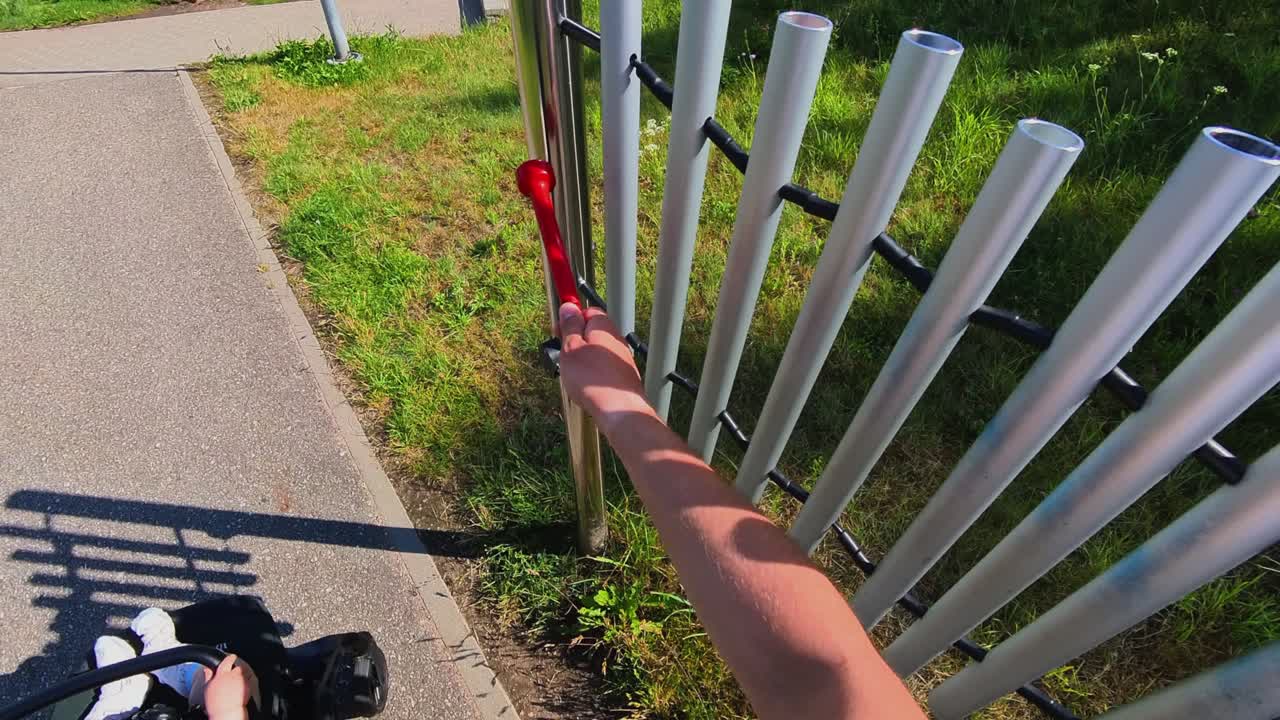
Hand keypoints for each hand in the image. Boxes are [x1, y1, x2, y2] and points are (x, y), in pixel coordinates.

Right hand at [191, 654, 257, 719]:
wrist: (227, 711)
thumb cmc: (216, 703)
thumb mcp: (207, 689)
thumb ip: (208, 676)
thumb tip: (207, 669)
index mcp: (221, 674)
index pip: (227, 660)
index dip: (230, 658)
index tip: (231, 657)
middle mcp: (232, 675)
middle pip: (237, 667)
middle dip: (235, 671)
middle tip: (232, 678)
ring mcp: (241, 679)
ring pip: (243, 673)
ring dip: (241, 676)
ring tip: (236, 685)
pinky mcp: (248, 685)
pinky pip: (249, 680)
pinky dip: (246, 682)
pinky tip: (241, 689)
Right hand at [557, 302, 655, 437]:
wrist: (618, 408)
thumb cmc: (592, 378)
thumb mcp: (571, 348)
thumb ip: (570, 326)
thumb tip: (568, 306)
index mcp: (603, 327)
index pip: (588, 311)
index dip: (571, 319)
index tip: (558, 331)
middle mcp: (616, 339)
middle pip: (592, 332)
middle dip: (576, 342)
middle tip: (563, 355)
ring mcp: (622, 358)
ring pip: (597, 352)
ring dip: (584, 359)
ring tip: (573, 374)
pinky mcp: (623, 376)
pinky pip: (604, 368)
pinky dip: (593, 374)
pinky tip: (586, 386)